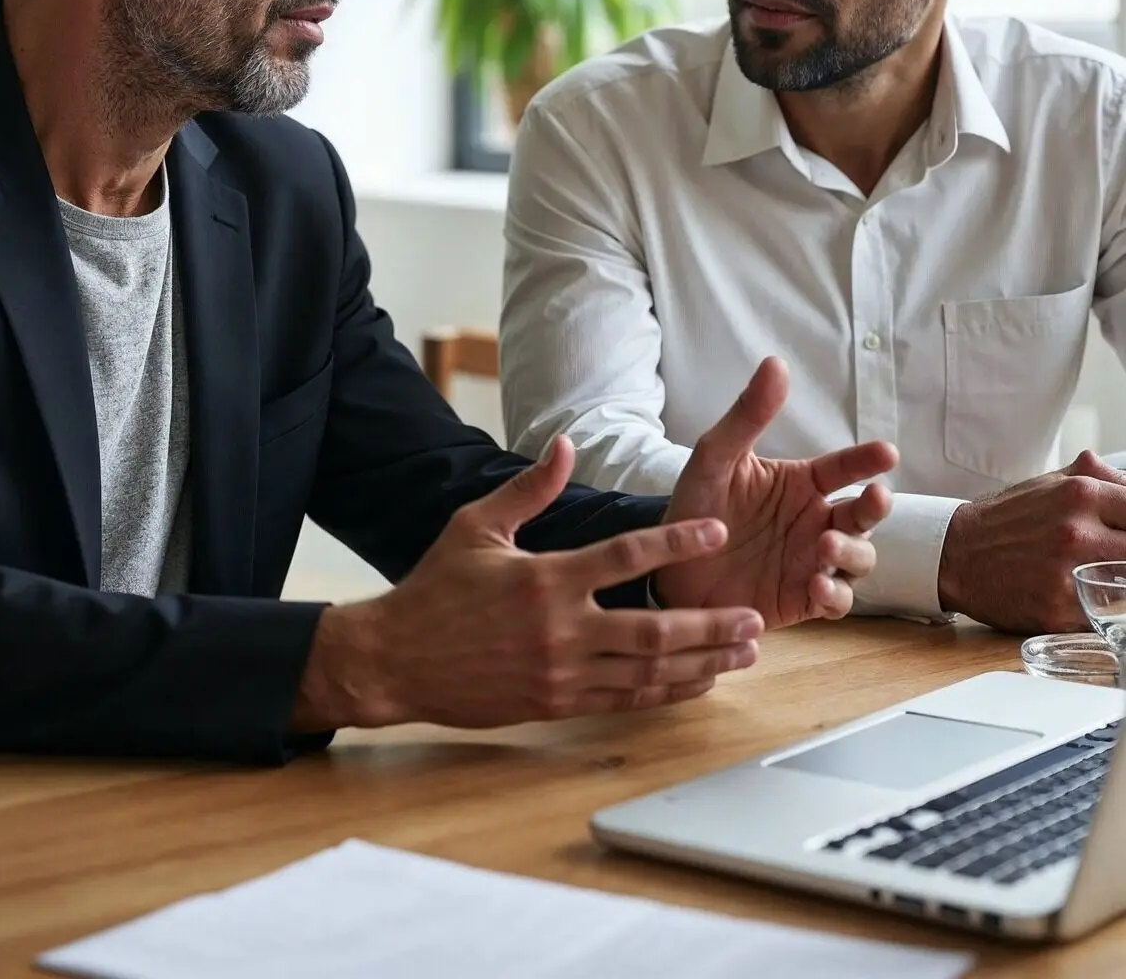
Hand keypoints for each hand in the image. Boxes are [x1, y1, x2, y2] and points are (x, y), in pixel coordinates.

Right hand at [290, 436, 763, 733]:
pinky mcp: (556, 704)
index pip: (625, 557)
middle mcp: (560, 629)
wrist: (397, 660)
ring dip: (702, 662)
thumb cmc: (436, 587)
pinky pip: (625, 701)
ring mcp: (561, 673)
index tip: (716, 530)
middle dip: (710, 625)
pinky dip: (667, 692)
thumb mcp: (475, 525)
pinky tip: (698, 682)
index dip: (676, 542)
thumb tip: (565, 444)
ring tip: (743, 651)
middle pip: (653, 629)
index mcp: (544, 578)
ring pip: (647, 672)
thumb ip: (529, 488)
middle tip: (753, 617)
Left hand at [655, 357, 895, 627]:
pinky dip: (834, 595)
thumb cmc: (695, 506)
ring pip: (858, 558)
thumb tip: (776, 363)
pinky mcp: (803, 600)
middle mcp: (814, 520)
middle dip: (874, 508)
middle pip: (863, 515)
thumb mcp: (715, 458)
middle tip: (874, 498)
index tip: (887, 451)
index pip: (843, 467)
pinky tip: (818, 586)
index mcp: (800, 483)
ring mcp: (812, 562)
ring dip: (852, 552)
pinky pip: (835, 600)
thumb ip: (748, 416)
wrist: (669, 568)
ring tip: (825, 545)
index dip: (866, 459)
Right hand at [938, 451, 1125, 631]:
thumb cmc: (1008, 519)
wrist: (958, 553)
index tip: (1125, 533)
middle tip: (1111, 555)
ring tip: (1101, 576)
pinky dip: (1101, 608)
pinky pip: (1105, 615)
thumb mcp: (1051, 482)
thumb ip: (1099, 478)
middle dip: (1125, 553)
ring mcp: (1069, 574)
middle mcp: (1076, 532)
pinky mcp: (1059, 610)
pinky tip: (1085, 598)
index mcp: (1079, 494)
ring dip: (1118, 582)